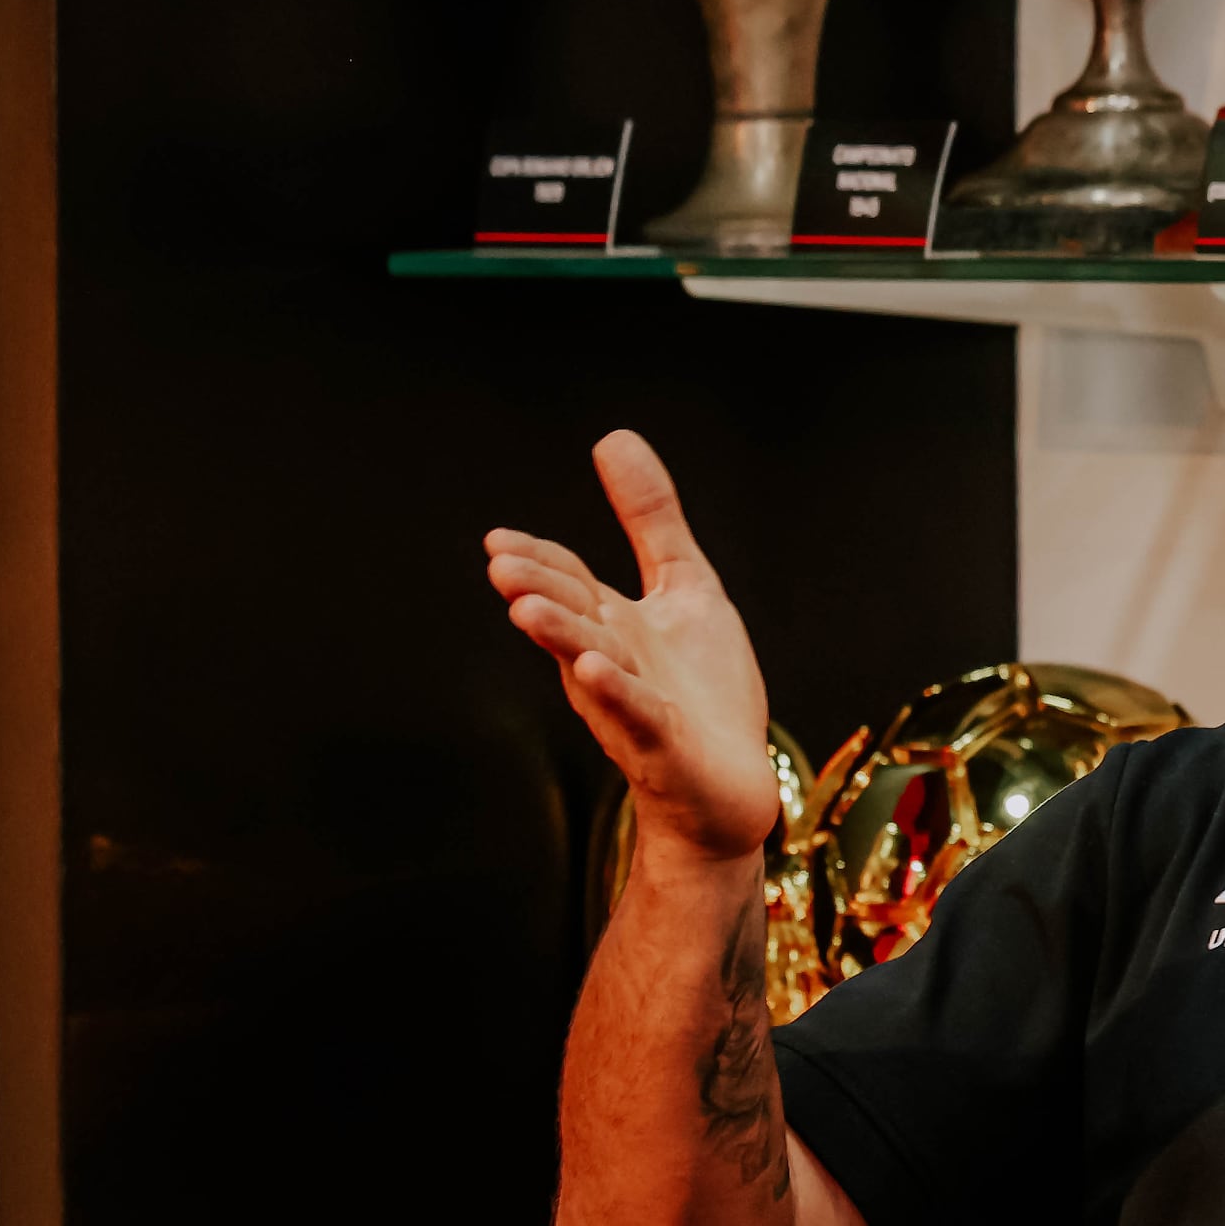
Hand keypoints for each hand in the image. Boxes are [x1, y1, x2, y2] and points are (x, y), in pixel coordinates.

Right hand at [486, 430, 778, 865]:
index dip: (535, 559)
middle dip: (537, 590)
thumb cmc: (701, 691)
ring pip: (590, 665)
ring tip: (527, 609)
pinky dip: (615, 690)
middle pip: (569, 618)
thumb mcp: (685, 586)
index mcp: (611, 623)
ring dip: (559, 636)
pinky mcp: (665, 745)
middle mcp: (611, 662)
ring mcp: (634, 705)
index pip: (566, 582)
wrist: (728, 787)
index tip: (496, 540)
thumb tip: (613, 438)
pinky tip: (593, 666)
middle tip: (500, 565)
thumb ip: (651, 519)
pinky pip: (637, 714)